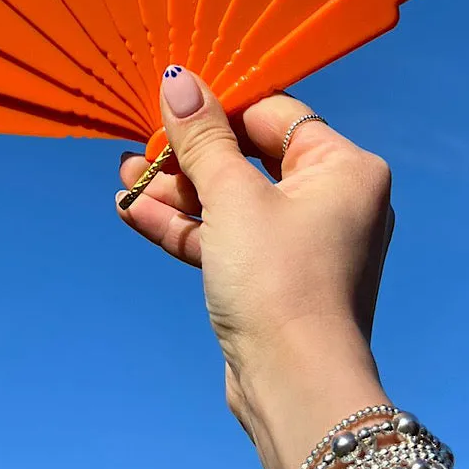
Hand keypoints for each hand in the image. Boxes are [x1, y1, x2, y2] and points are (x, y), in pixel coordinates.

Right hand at [115, 66, 394, 468]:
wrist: (294, 387)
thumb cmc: (278, 281)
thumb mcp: (232, 197)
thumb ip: (202, 138)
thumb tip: (180, 81)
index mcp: (344, 168)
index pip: (274, 114)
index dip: (218, 109)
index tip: (169, 106)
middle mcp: (333, 200)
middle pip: (249, 156)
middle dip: (189, 156)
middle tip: (140, 148)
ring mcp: (304, 243)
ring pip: (233, 200)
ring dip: (179, 191)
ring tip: (125, 180)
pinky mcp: (275, 279)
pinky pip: (228, 237)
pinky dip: (188, 226)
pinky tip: (135, 212)